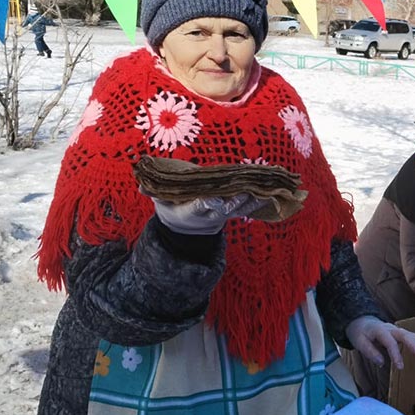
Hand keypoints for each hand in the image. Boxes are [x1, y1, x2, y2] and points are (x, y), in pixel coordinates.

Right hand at [151, 194, 267, 234]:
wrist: (187, 229)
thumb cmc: (173, 207)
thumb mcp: (161, 202)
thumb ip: (153, 193)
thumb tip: (140, 185)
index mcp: (192, 211)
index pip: (200, 206)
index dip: (207, 203)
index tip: (214, 199)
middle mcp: (210, 214)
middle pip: (225, 208)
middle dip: (235, 202)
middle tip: (246, 193)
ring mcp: (224, 215)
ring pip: (240, 209)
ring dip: (252, 201)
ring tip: (264, 191)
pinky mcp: (234, 212)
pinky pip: (249, 207)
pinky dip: (260, 201)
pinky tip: (273, 193)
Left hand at [345, 315, 414, 370]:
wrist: (360, 321)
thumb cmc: (359, 333)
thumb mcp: (359, 342)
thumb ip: (370, 352)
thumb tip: (381, 362)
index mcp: (379, 330)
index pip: (390, 342)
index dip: (396, 354)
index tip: (401, 367)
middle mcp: (389, 328)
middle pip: (402, 334)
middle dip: (412, 344)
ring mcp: (394, 328)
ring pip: (407, 333)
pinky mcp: (397, 331)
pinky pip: (408, 333)